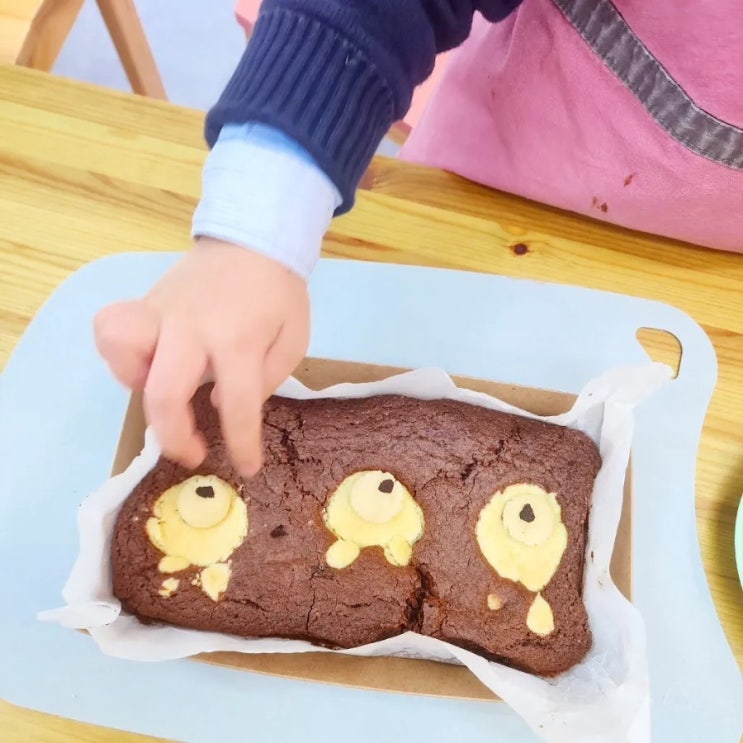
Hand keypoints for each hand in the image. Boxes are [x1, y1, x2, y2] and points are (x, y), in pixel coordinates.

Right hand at [94, 238, 309, 475]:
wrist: (253, 239)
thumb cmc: (278, 294)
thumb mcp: (294, 339)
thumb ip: (267, 378)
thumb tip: (218, 406)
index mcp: (238, 340)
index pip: (237, 405)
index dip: (241, 444)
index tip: (247, 467)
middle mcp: (192, 329)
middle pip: (165, 394)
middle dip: (175, 438)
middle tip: (194, 454)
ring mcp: (162, 313)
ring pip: (122, 351)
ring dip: (138, 387)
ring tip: (164, 394)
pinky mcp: (145, 303)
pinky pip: (112, 330)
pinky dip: (121, 355)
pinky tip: (147, 364)